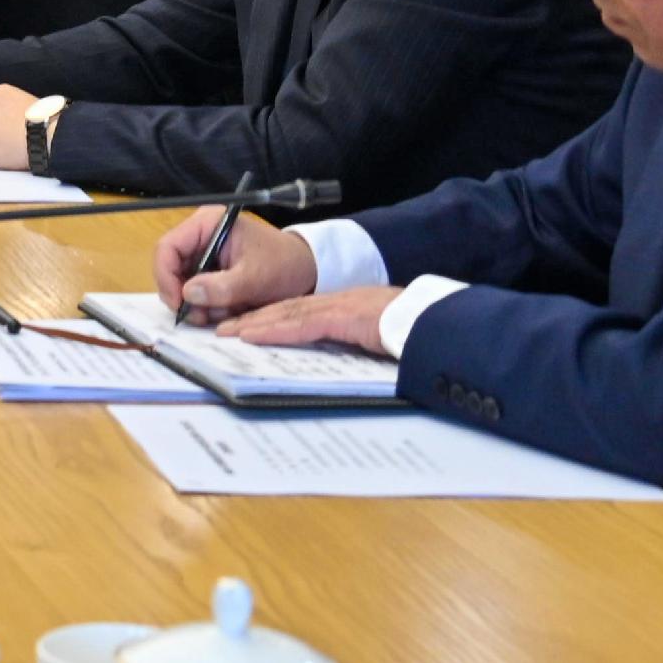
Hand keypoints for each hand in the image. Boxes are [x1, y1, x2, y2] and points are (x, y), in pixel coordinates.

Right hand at [149, 211, 317, 321]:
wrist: (307, 271)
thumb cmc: (286, 265)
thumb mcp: (255, 278)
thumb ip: (222, 286)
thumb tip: (188, 294)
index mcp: (208, 224)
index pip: (168, 247)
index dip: (166, 276)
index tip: (179, 304)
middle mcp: (201, 235)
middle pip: (171, 267)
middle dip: (184, 296)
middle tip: (201, 317)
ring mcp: (205, 253)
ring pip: (182, 283)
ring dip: (198, 304)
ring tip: (224, 313)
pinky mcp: (211, 269)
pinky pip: (196, 290)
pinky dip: (207, 305)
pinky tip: (226, 309)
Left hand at [216, 287, 403, 356]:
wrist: (438, 323)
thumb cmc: (416, 331)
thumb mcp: (380, 339)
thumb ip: (358, 345)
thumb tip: (343, 360)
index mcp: (347, 307)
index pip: (301, 311)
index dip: (272, 317)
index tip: (247, 326)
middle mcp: (339, 303)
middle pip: (287, 309)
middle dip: (254, 318)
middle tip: (225, 328)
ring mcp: (341, 308)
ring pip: (288, 314)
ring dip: (255, 323)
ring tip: (228, 332)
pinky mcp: (345, 318)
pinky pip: (303, 324)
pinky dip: (275, 330)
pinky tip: (252, 335)